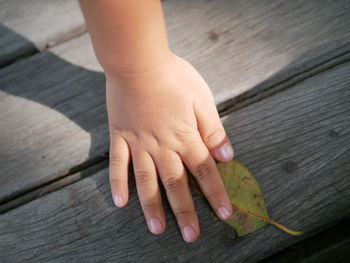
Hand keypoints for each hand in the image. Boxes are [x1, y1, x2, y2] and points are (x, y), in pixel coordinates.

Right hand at [107, 53, 233, 242]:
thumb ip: (213, 130)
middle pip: (176, 184)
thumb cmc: (173, 77)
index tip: (225, 214)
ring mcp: (138, 143)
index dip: (216, 193)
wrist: (138, 62)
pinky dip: (117, 182)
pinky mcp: (120, 136)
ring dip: (152, 206)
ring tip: (157, 229)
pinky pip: (117, 163)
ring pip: (146, 181)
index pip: (205, 171)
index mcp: (185, 137)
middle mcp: (162, 147)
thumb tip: (227, 156)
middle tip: (191, 236)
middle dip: (186, 211)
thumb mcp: (202, 99)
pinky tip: (119, 202)